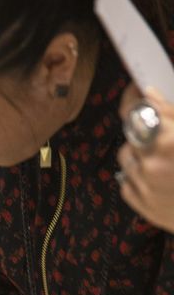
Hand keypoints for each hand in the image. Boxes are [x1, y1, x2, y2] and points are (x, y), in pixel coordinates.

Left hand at [118, 86, 173, 233]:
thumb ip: (171, 113)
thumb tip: (149, 95)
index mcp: (169, 141)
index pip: (135, 111)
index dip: (133, 97)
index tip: (135, 90)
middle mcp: (152, 163)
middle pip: (131, 132)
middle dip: (144, 127)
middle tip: (161, 131)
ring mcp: (144, 186)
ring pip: (126, 156)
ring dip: (140, 151)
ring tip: (164, 157)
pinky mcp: (140, 204)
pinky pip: (126, 180)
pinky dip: (137, 175)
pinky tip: (158, 175)